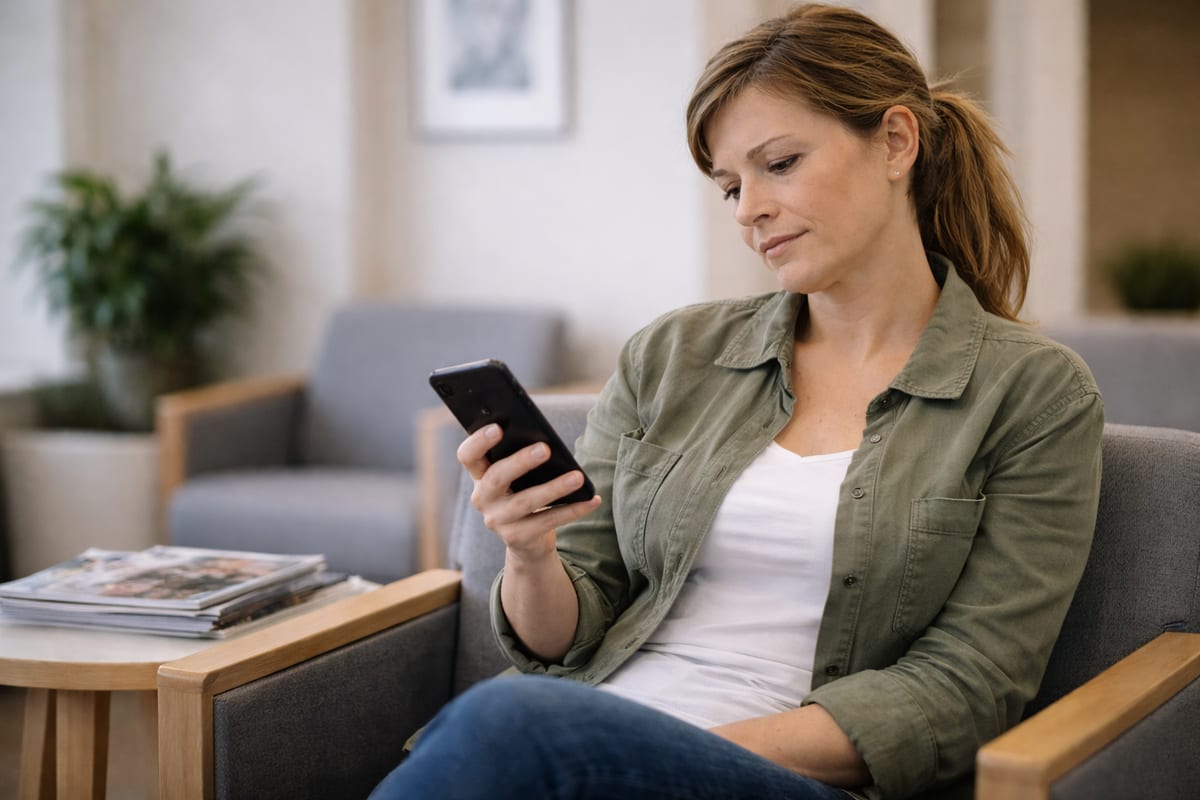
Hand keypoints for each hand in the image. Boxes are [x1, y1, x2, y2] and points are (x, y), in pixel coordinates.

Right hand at [458, 423, 600, 562]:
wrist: (527, 539)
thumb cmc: (524, 492)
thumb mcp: (518, 476)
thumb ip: (522, 457)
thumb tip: (547, 443)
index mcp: (479, 475)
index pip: (468, 455)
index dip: (479, 441)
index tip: (498, 427)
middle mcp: (482, 498)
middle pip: (496, 477)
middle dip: (520, 462)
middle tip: (545, 449)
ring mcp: (497, 521)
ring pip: (525, 502)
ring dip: (554, 488)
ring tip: (578, 477)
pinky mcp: (517, 538)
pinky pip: (547, 521)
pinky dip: (573, 509)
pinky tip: (592, 499)